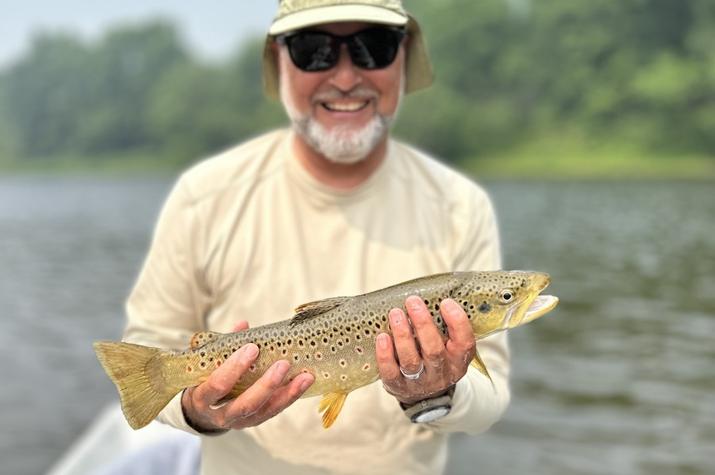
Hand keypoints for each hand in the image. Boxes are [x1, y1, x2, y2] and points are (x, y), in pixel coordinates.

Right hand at [181, 320, 314, 431]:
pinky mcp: (254, 422)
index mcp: (202, 398)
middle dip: (266, 385)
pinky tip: (303, 383)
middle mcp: (220, 415)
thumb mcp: (206, 363)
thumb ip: (223, 345)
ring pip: (264, 411)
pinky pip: (274, 411)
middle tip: (283, 363)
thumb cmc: (204, 378)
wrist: (201, 411)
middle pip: (245, 404)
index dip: (234, 368)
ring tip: (305, 377)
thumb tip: (243, 324)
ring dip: (287, 394)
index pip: (217, 385)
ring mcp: (239, 422)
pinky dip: (290, 397)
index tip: (252, 348)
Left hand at [376, 297, 475, 404]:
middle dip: (422, 324)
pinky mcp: (399, 387)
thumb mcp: (450, 345)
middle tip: (413, 301)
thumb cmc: (436, 358)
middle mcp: (442, 372)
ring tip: (395, 314)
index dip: (457, 322)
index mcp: (458, 359)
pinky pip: (391, 372)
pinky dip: (385, 355)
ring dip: (402, 335)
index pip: (464, 342)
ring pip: (411, 360)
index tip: (445, 302)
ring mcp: (420, 382)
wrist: (425, 394)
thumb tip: (432, 292)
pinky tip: (382, 337)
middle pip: (434, 350)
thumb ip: (445, 325)